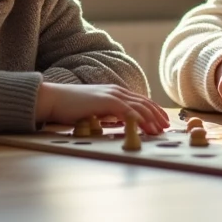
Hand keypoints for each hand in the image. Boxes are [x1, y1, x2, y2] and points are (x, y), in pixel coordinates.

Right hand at [36, 83, 168, 133]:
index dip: (154, 111)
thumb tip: (121, 124)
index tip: (163, 122)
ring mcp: (111, 94)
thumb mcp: (96, 111)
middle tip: (166, 127)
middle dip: (158, 115)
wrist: (54, 100)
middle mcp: (117, 91)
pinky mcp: (105, 101)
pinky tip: (145, 126)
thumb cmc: (72, 108)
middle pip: (144, 102)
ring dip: (151, 119)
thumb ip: (110, 114)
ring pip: (138, 106)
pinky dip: (138, 118)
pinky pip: (126, 110)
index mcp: (116, 92)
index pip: (141, 101)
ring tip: (159, 130)